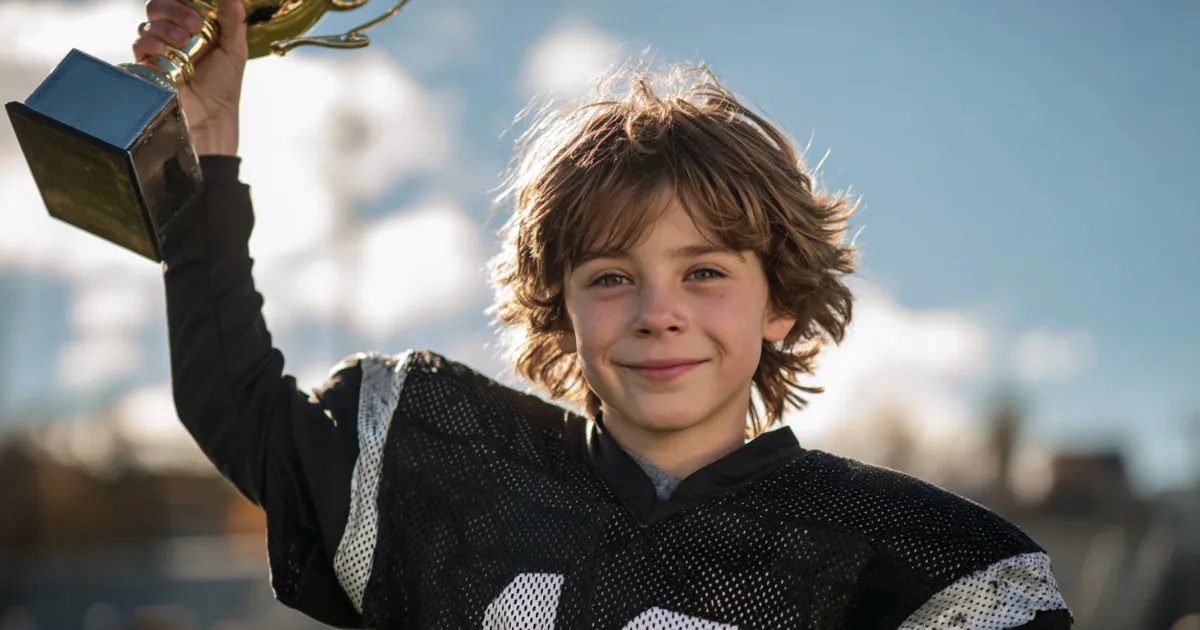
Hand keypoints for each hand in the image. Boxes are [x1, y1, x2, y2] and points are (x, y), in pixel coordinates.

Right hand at [132, 0, 247, 155]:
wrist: (211, 118)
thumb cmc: (223, 86)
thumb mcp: (234, 51)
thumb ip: (233, 21)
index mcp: (193, 25)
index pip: (178, 0)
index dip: (182, 0)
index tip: (200, 11)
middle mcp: (172, 33)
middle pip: (157, 5)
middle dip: (175, 10)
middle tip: (195, 25)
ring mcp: (157, 48)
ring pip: (147, 23)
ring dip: (166, 28)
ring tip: (183, 43)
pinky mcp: (146, 64)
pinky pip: (139, 44)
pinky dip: (151, 43)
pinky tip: (166, 51)